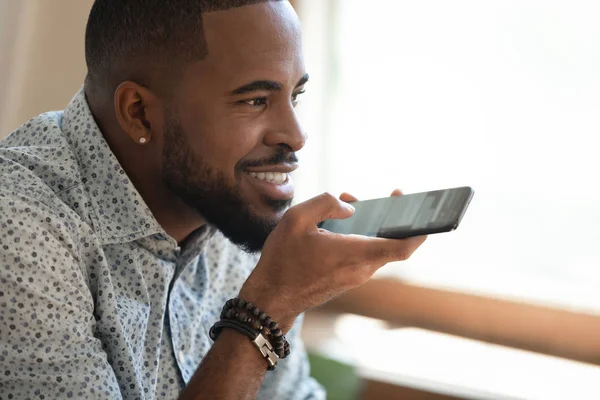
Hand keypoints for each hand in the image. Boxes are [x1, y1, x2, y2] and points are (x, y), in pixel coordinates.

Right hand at [239, 189, 425, 331]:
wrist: (271, 299)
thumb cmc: (282, 260)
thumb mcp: (296, 219)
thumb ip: (326, 204)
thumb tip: (349, 209)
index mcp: (355, 254)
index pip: (403, 247)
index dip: (420, 231)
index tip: (426, 214)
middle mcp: (361, 269)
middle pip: (390, 243)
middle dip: (390, 217)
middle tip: (388, 197)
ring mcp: (354, 277)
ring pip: (374, 248)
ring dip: (370, 226)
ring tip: (348, 205)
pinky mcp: (345, 280)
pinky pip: (362, 256)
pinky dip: (359, 238)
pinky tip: (338, 225)